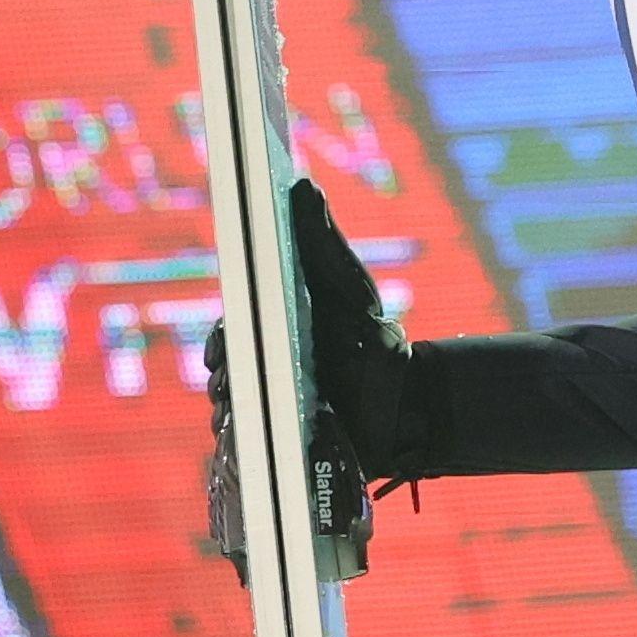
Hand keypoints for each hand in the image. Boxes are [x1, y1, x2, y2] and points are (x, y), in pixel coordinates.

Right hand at [202, 179, 414, 550]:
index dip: (222, 343)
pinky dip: (247, 450)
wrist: (413, 415)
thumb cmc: (381, 348)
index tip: (226, 351)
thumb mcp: (354, 295)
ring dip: (234, 417)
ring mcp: (268, 413)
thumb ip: (325, 245)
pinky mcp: (279, 452)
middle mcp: (263, 371)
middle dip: (226, 382)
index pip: (228, 334)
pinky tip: (258, 452)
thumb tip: (304, 185)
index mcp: (272, 330)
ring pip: (230, 414)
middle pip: (223, 376)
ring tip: (248, 419)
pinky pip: (247, 451)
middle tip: (234, 388)